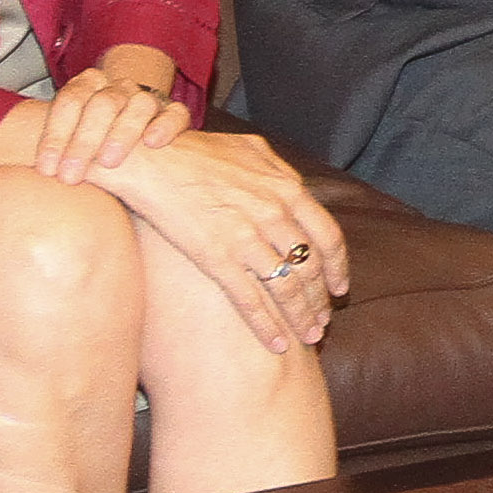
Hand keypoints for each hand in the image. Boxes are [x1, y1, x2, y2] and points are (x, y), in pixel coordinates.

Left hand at [27, 56, 190, 179]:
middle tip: (70, 176)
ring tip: (108, 162)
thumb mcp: (64, 143)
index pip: (70, 101)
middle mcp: (117, 88)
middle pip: (102, 104)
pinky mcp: (172, 114)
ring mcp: (147, 99)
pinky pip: (175, 114)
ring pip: (139, 105)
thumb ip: (51, 147)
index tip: (46, 169)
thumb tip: (21, 165)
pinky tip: (152, 143)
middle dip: (83, 141)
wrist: (120, 144)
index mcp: (86, 86)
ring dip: (122, 133)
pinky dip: (164, 125)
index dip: (55, 135)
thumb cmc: (86, 147)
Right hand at [99, 128, 350, 355]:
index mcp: (286, 189)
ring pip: (287, 289)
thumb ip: (278, 168)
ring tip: (309, 338)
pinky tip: (277, 344)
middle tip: (324, 322)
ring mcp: (246, 238)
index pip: (327, 237)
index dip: (338, 267)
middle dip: (320, 300)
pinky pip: (250, 300)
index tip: (340, 288)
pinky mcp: (217, 257)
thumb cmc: (196, 151)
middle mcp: (273, 215)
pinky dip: (267, 326)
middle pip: (310, 268)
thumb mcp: (248, 148)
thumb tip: (295, 184)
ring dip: (301, 318)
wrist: (151, 159)